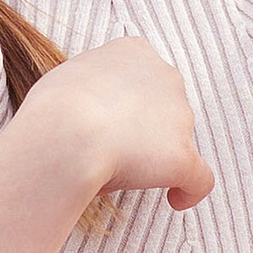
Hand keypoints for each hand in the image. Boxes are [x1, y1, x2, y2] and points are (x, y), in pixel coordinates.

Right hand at [25, 39, 214, 209]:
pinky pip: (200, 178)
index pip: (141, 78)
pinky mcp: (183, 156)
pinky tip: (176, 200)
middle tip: (108, 150)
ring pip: (176, 142)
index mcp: (134, 52)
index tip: (108, 120)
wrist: (64, 133)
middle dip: (144, 130)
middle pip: (164, 109)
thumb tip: (89, 112)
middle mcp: (165, 76)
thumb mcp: (66, 80)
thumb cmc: (52, 109)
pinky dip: (189, 190)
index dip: (126, 103)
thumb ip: (88, 89)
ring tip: (115, 174)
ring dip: (154, 159)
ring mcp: (179, 116)